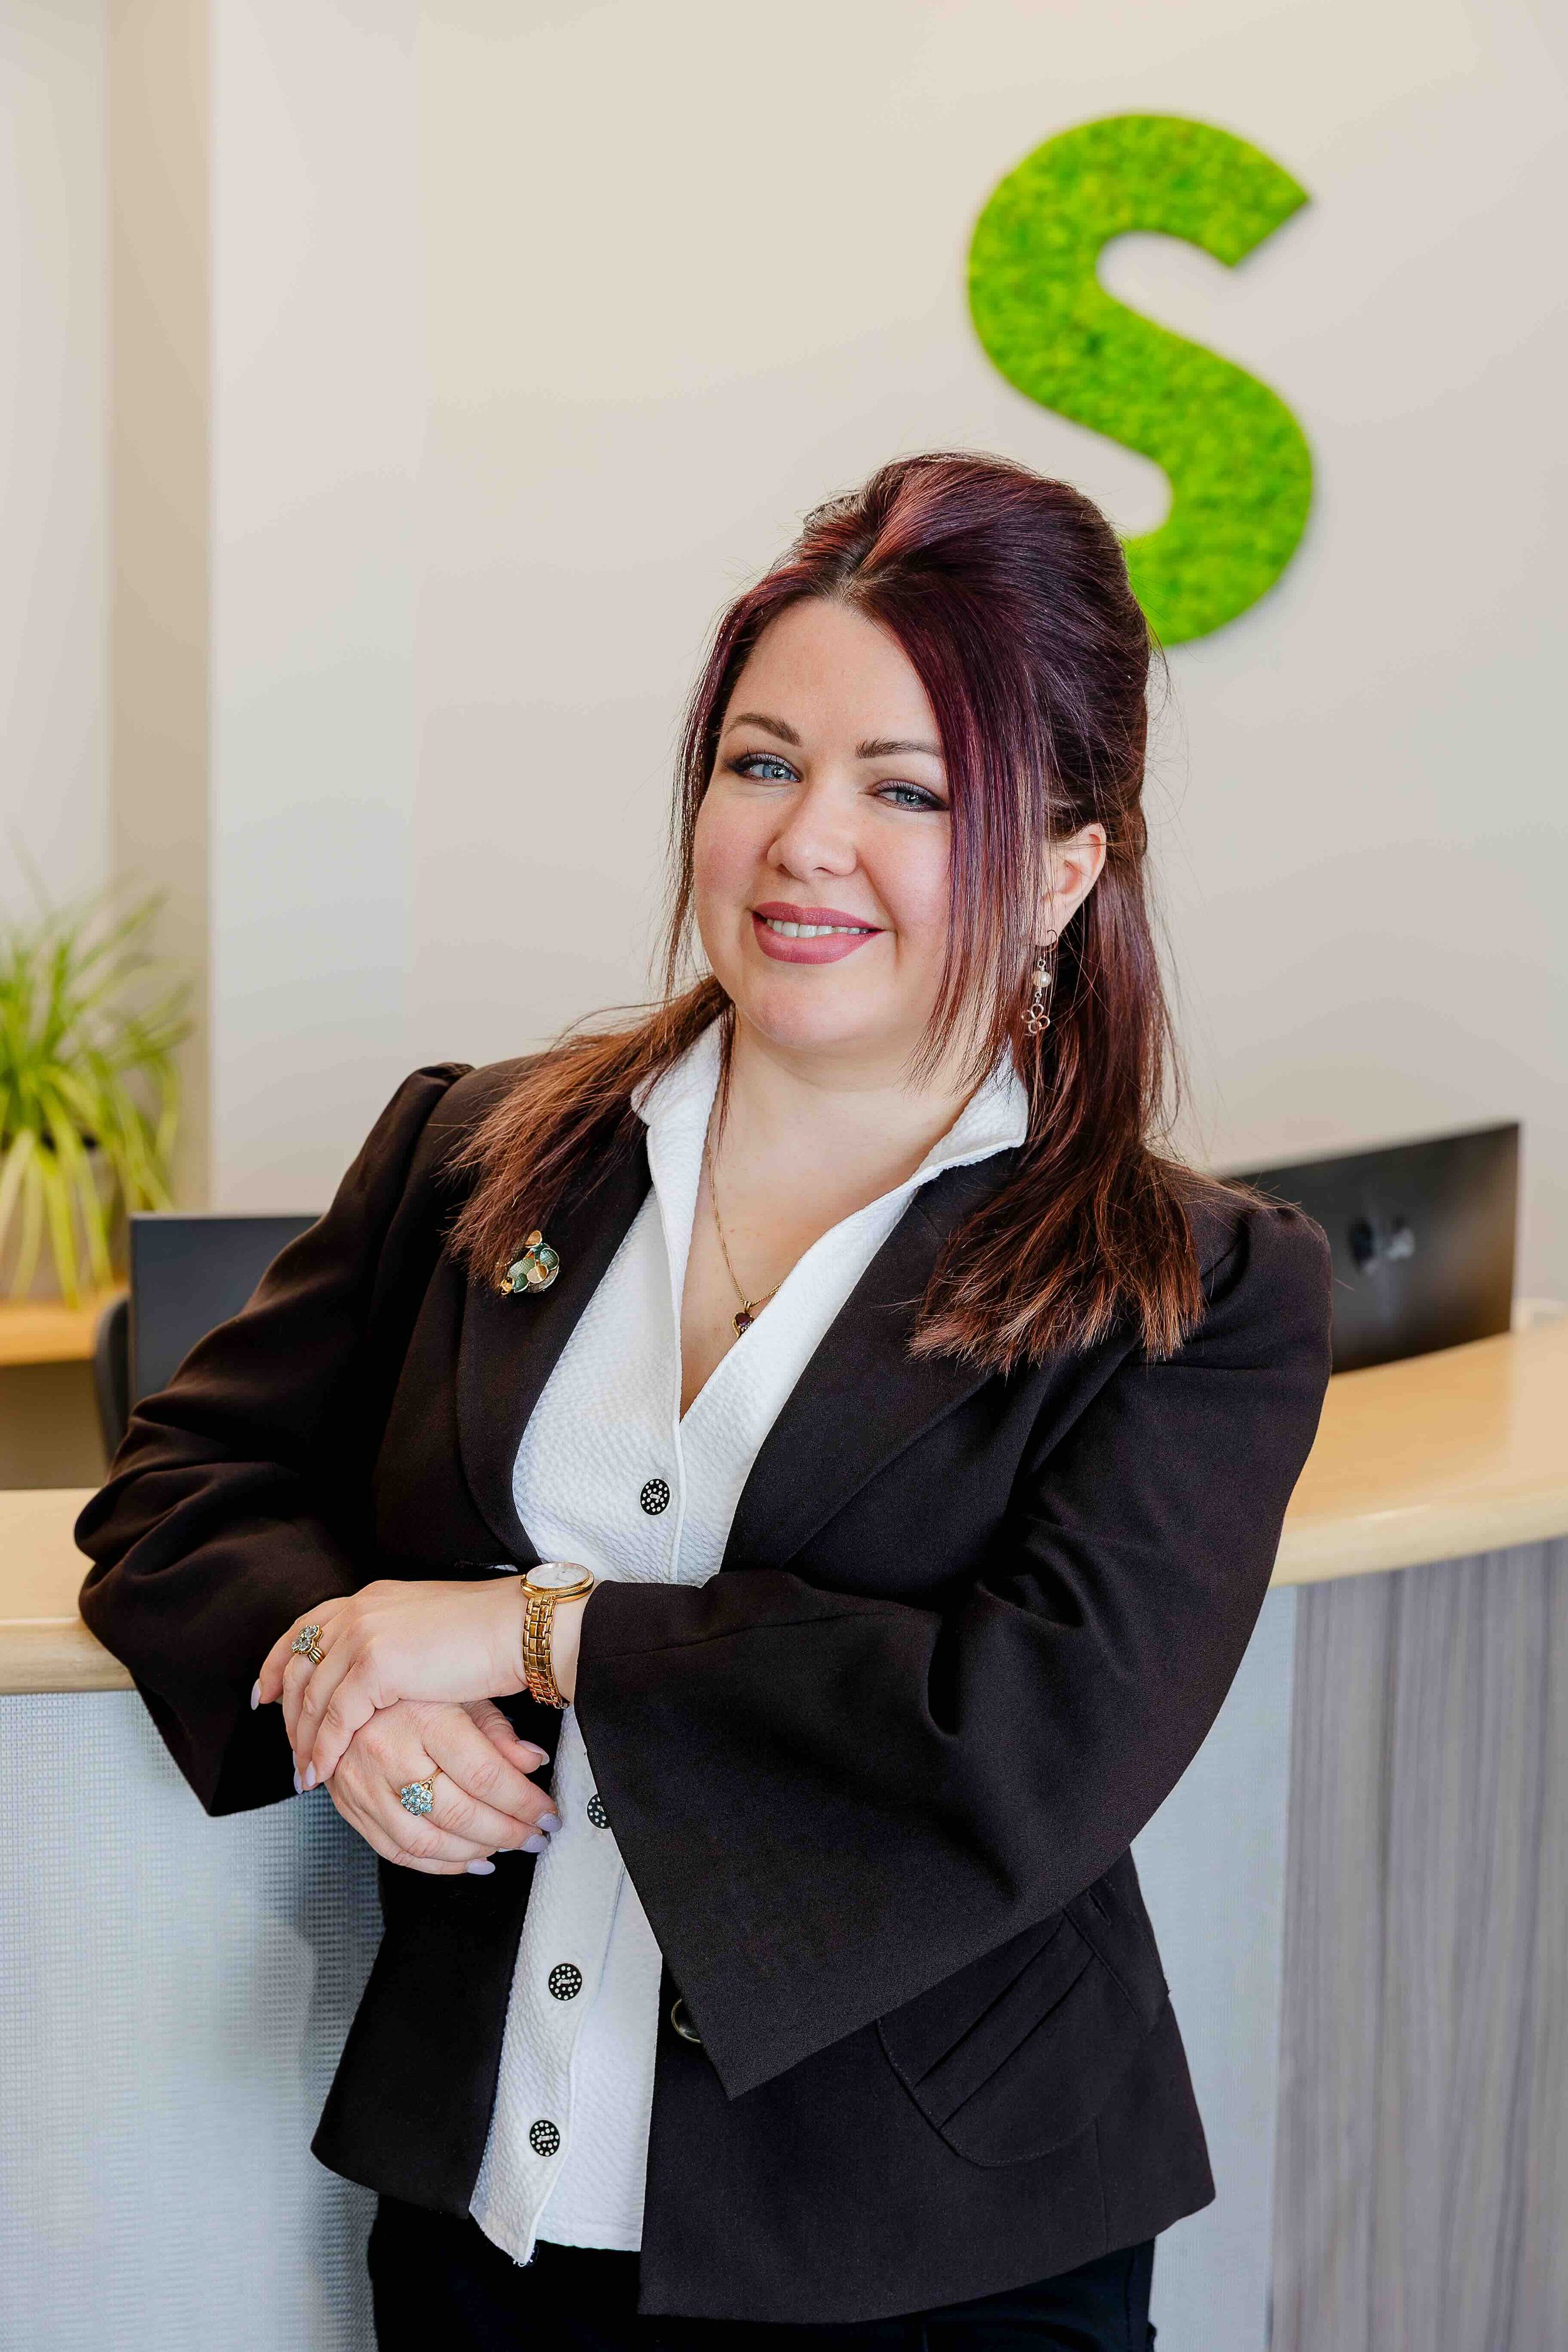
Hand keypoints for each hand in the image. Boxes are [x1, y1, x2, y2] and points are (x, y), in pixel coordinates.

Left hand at [255, 1577, 529, 1785]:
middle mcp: (358, 1611)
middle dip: (286, 1712)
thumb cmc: (487, 1634)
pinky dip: (323, 1749)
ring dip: (303, 1741)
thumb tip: (376, 1678)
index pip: (306, 1627)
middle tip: (288, 1749)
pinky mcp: (375, 1665)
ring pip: (312, 1697)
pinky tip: (321, 1772)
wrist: (515, 1630)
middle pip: (299, 1665)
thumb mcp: (426, 1630)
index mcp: (370, 1599)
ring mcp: (364, 1635)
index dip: (277, 1662)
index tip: (262, 1694)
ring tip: (304, 1774)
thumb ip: (393, 1643)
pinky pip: (335, 1718)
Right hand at [320, 1696, 560, 1874]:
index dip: (523, 1802)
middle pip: (458, 1813)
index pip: (483, 1775)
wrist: (345, 1692)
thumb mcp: (461, 1694)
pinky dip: (438, 1864)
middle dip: (507, 1833)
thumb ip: (498, 1731)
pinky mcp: (350, 1808)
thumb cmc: (413, 1691)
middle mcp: (389, 1754)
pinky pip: (397, 1851)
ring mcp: (364, 1786)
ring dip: (475, 1852)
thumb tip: (534, 1763)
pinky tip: (470, 1859)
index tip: (548, 1813)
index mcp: (424, 1718)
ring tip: (507, 1848)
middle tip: (536, 1837)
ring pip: (427, 1841)